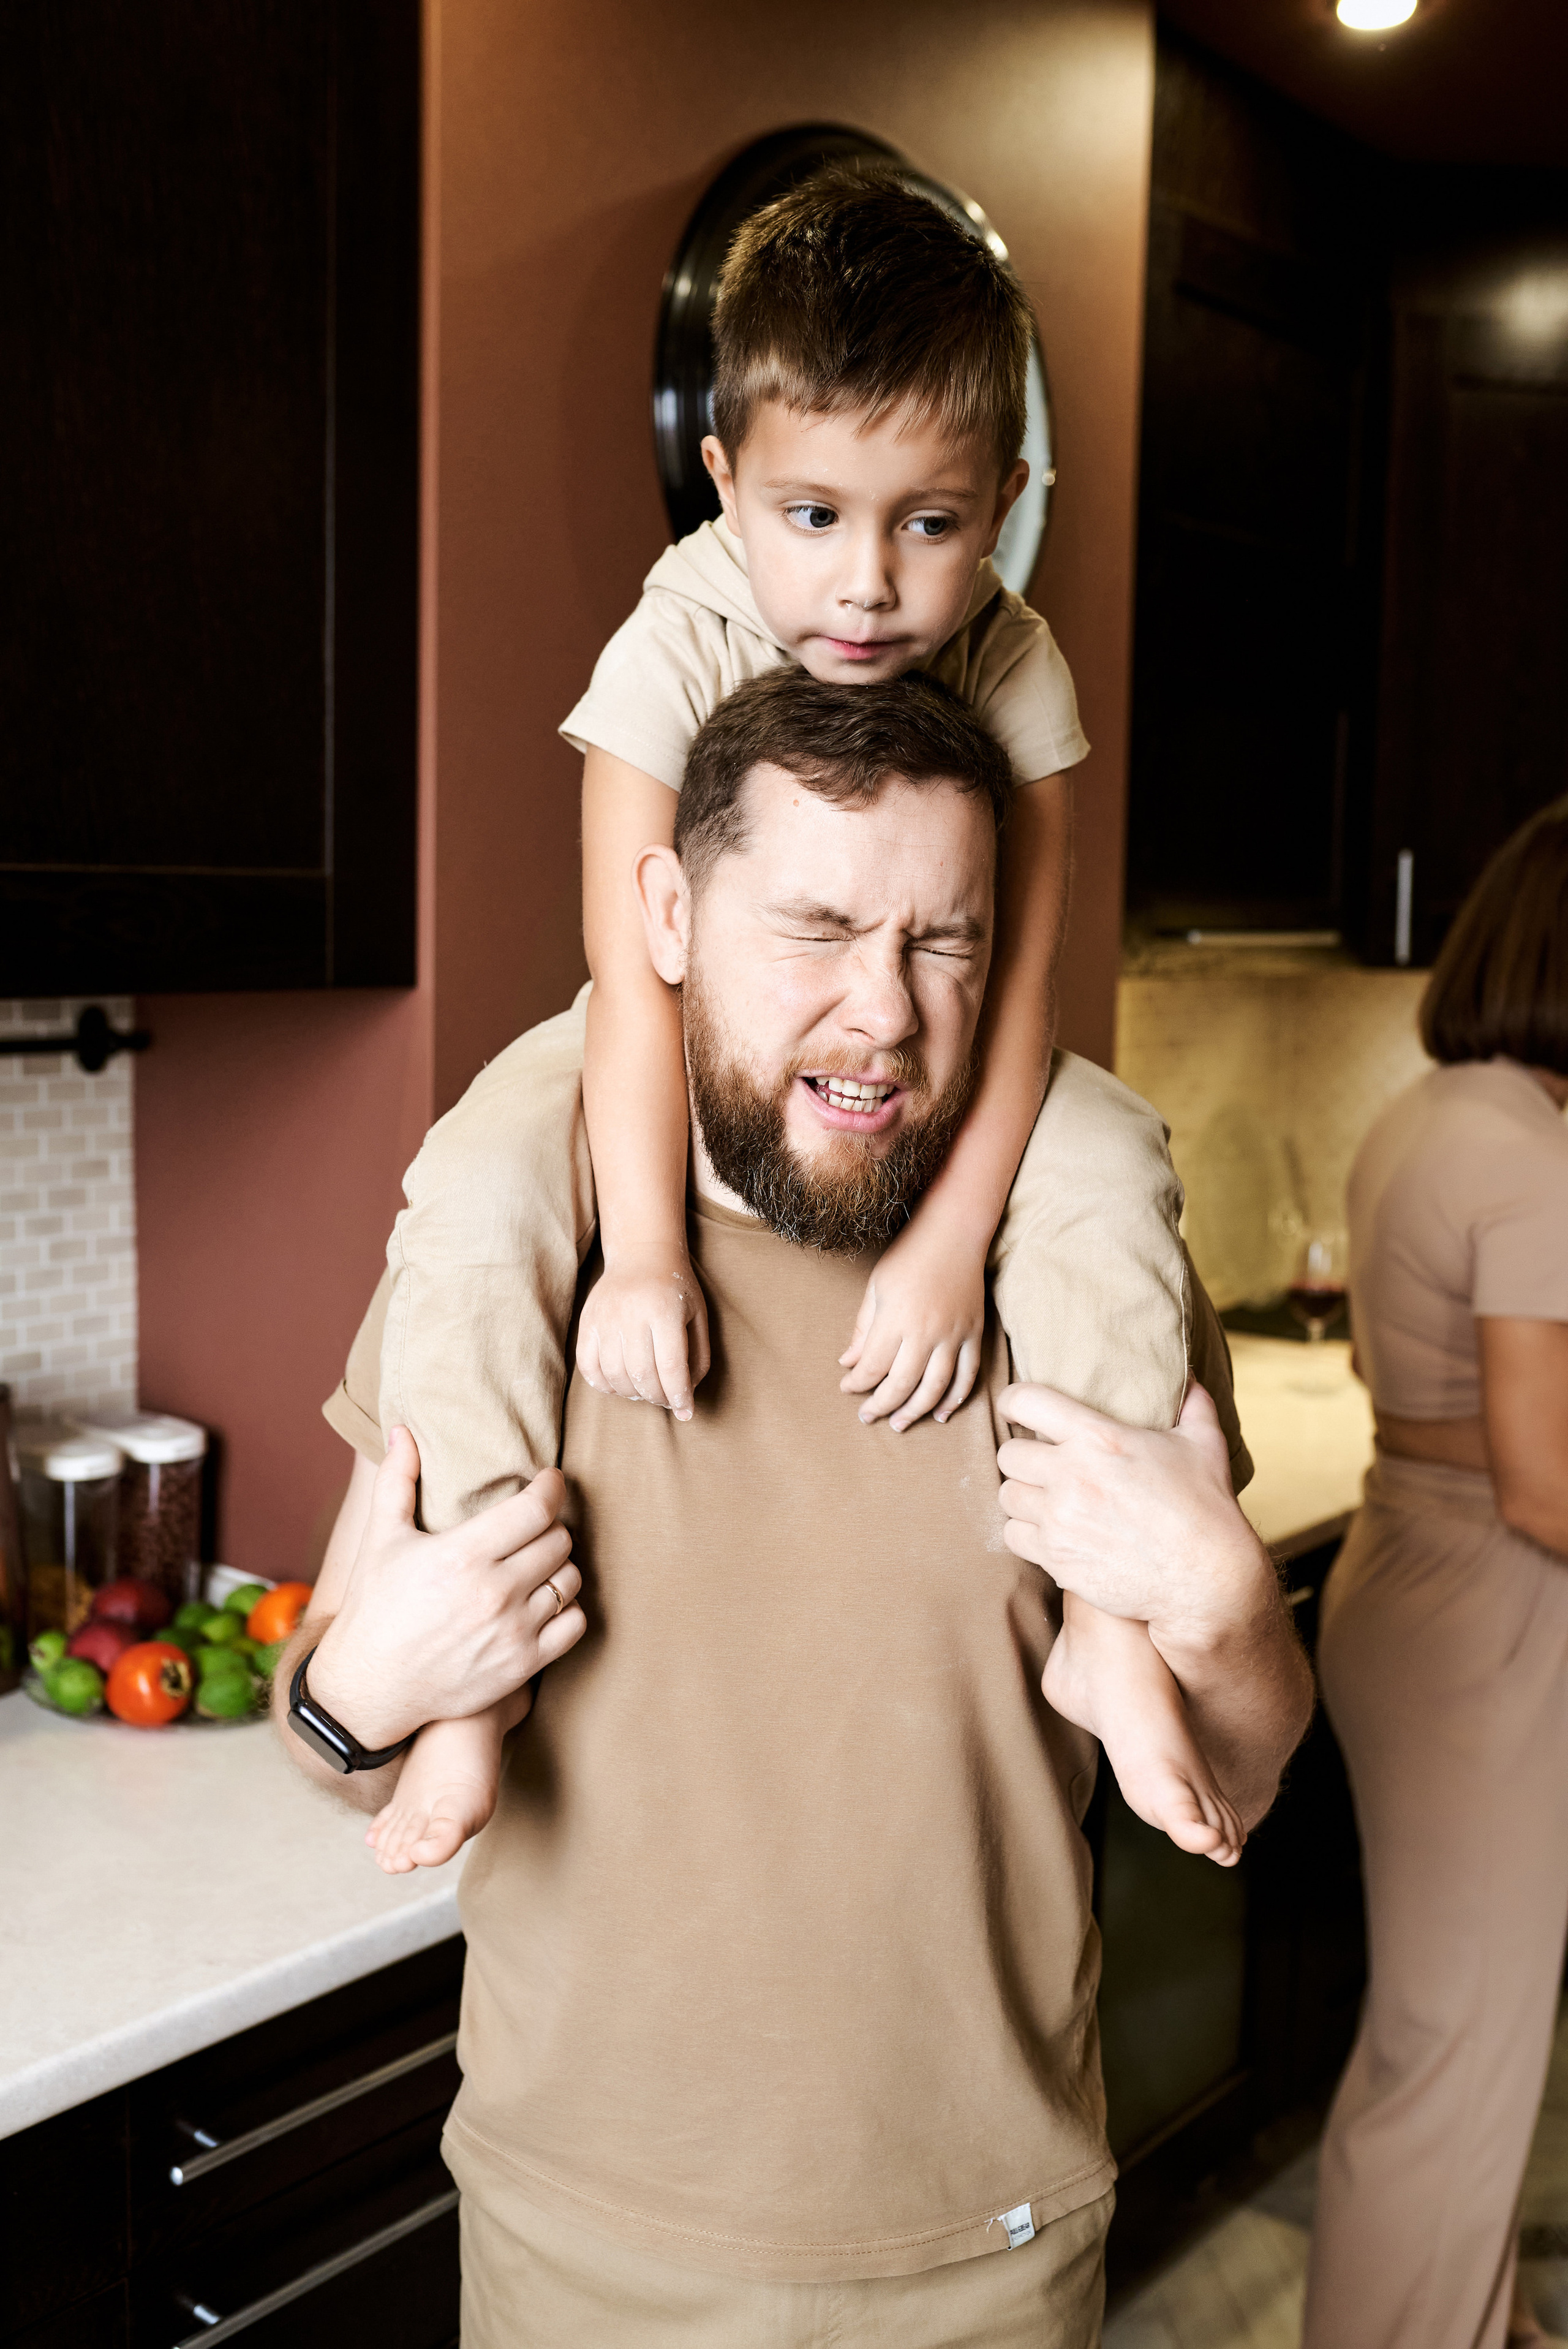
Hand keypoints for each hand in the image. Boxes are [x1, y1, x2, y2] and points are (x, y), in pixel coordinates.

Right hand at [306, 1427, 583, 1750]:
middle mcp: (494, 1592)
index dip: (551, 1488)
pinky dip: (568, 1609)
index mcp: (463, 1555)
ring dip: (560, 1566)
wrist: (369, 1689)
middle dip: (551, 1526)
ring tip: (538, 1561)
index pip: (536, 1508)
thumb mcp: (380, 1539)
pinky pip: (574, 1624)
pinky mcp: (522, 1665)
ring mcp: (512, 1631)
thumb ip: (396, 1480)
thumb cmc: (374, 1608)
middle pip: (558, 1540)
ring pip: (570, 1580)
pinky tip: (546, 1600)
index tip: (550, 1481)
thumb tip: (403, 1430)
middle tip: (535, 1525)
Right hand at [576, 1243, 710, 1418]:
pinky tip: (621, 1385)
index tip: (686, 1410)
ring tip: (646, 1391)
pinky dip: (605, 1385)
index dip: (679, 1395)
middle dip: (658, 1397)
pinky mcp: (586, 1322)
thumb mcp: (698, 1317)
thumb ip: (698, 1358)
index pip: (671, 1366)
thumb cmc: (676, 1290)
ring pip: (615, 1375)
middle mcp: (631, 1314)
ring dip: (633, 1394)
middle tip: (667, 1400)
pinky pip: (588, 1367)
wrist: (641, 1255)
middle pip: (642, 1374)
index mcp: (664, 1310)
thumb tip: (686, 1399)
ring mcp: (604, 1318)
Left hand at [838, 1221, 985, 1431]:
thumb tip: (848, 1363)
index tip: (848, 1388)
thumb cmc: (908, 1257)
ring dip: (916, 1411)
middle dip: (881, 1405)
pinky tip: (940, 1413)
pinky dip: (956, 1398)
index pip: (873, 1366)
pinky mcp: (975, 1333)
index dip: (857, 1383)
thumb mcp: (875, 1289)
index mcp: (896, 1318)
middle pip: (902, 1384)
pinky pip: (968, 1375)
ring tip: (899, 1424)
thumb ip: (863, 1329)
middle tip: (868, 1417)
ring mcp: (954, 1334)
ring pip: (936, 1387)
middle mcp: (926, 1331)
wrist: (954, 1234)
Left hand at [996, 1382, 1266, 1654]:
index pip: (1026, 1401)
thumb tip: (1190, 1374)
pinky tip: (1050, 1532)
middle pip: (1008, 1454)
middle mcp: (1070, 1475)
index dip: (1015, 1401)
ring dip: (1023, 1496)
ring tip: (1046, 1498)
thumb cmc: (1207, 1509)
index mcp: (1099, 1437)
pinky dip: (1026, 1533)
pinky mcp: (1056, 1559)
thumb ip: (1191, 1402)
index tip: (1017, 1408)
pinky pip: (1013, 1536)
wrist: (1207, 1581)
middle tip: (1042, 1463)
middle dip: (1023, 1456)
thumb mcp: (1205, 1444)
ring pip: (1007, 1496)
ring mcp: (1059, 1520)